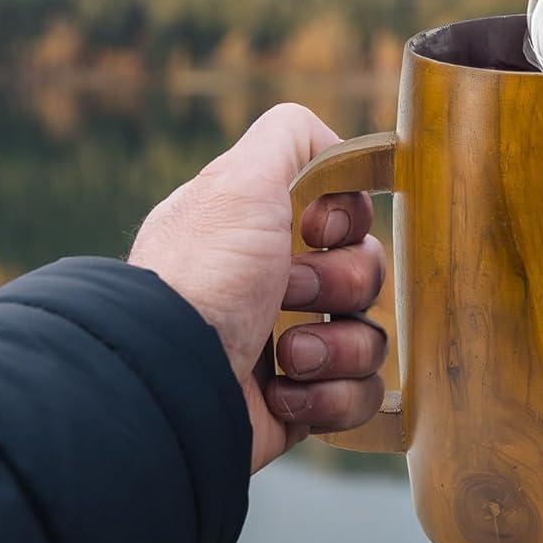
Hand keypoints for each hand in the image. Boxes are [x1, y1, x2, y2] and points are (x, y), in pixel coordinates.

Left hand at [128, 103, 387, 471]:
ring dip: (337, 346)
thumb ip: (290, 137)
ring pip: (370, 336)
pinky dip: (331, 395)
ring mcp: (292, 349)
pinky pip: (361, 395)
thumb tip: (335, 147)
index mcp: (258, 233)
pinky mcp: (303, 405)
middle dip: (340, 284)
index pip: (344, 215)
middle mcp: (274, 287)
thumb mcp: (240, 180)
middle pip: (366, 271)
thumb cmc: (203, 277)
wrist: (172, 384)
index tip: (319, 230)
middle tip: (288, 292)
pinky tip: (283, 395)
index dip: (348, 220)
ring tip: (286, 359)